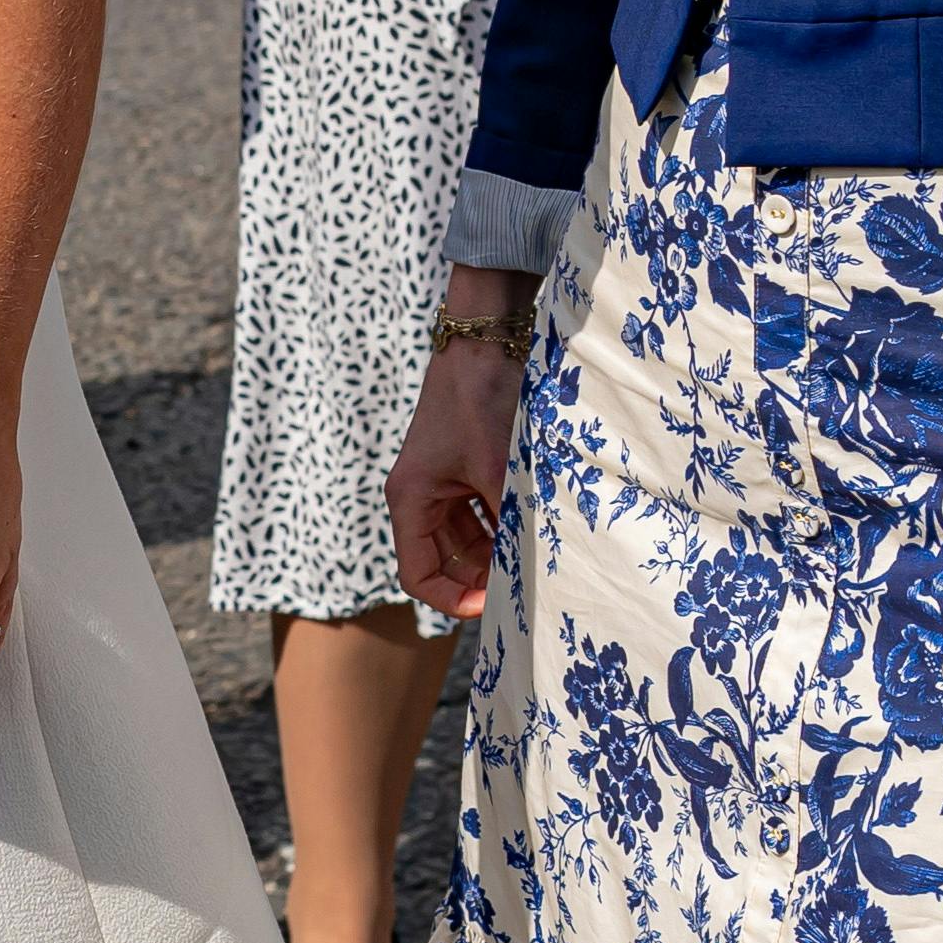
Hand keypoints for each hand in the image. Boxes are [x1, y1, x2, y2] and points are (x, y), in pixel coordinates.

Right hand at [385, 290, 531, 615]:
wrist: (485, 339)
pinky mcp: (463, 468)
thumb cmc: (480, 399)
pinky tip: (530, 528)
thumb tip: (532, 566)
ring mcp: (442, 482)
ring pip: (465, 540)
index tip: (493, 603)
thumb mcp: (497, 467)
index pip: (418, 575)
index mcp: (410, 500)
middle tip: (522, 582)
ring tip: (530, 557)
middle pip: (444, 561)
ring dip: (494, 551)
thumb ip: (508, 518)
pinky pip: (479, 514)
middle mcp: (420, 496)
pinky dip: (501, 526)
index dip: (452, 599)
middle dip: (480, 576)